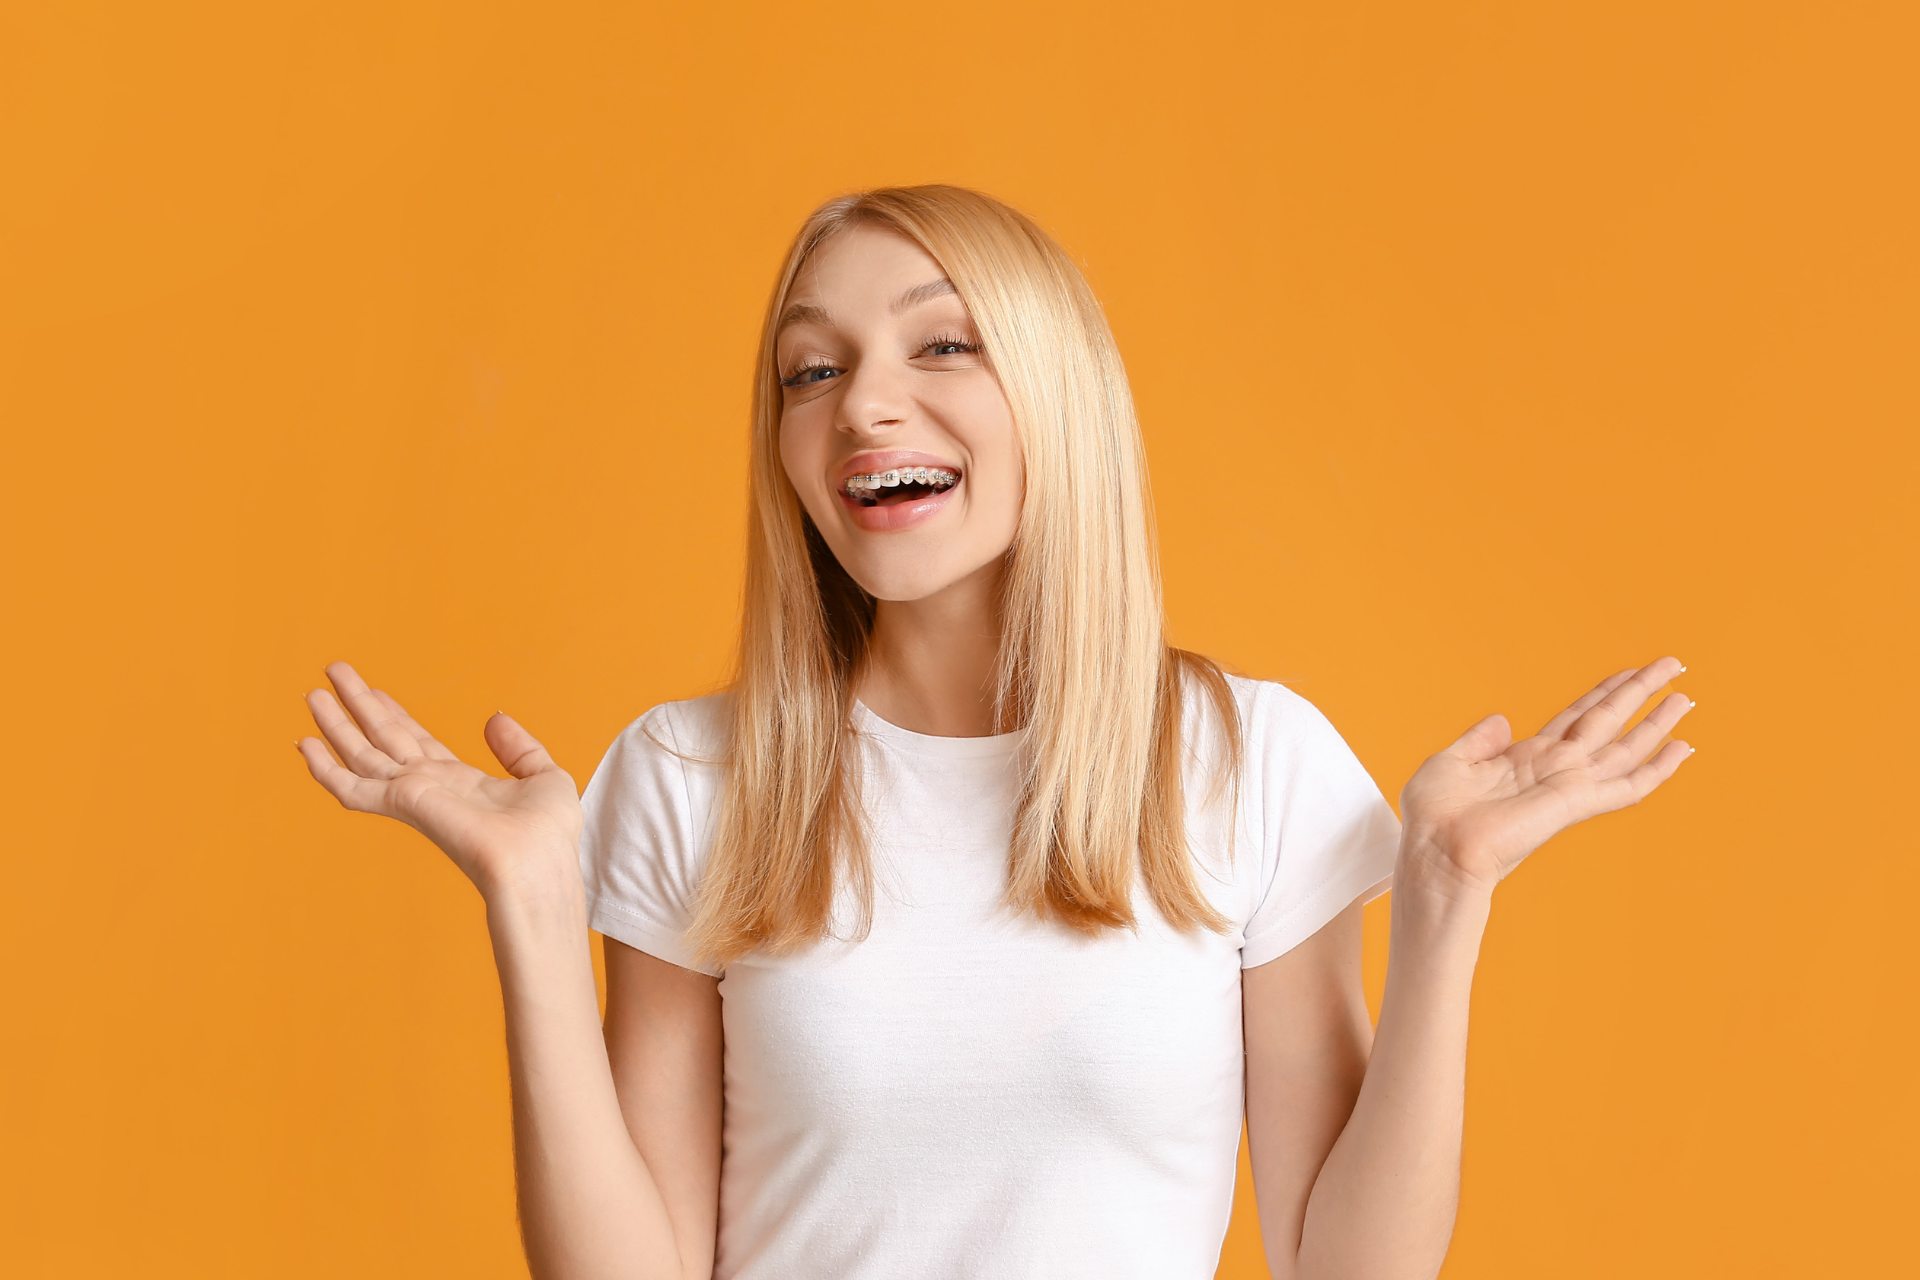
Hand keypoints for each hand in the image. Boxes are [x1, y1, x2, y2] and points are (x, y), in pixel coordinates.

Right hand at [296, 662, 583, 900]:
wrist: (537, 865)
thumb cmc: (548, 835)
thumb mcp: (543, 776)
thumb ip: (518, 748)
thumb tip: (494, 718)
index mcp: (460, 782)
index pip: (417, 742)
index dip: (395, 714)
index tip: (375, 691)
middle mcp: (430, 788)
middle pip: (385, 739)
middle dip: (359, 706)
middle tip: (335, 671)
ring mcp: (413, 796)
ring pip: (362, 753)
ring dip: (336, 723)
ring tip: (311, 693)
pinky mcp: (403, 804)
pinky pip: (353, 788)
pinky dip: (325, 768)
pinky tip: (305, 744)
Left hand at [1398, 657, 1693, 896]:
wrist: (1434, 851)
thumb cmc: (1434, 818)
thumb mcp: (1449, 763)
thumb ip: (1479, 740)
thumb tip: (1501, 719)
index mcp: (1524, 758)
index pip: (1576, 717)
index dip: (1604, 692)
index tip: (1630, 672)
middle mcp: (1553, 769)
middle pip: (1608, 721)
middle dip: (1640, 692)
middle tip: (1673, 666)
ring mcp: (1568, 785)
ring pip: (1626, 747)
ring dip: (1657, 722)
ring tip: (1686, 698)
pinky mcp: (1575, 803)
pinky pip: (1628, 784)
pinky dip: (1658, 768)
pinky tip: (1683, 749)